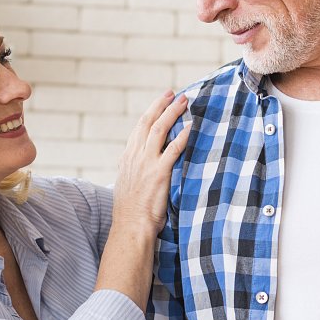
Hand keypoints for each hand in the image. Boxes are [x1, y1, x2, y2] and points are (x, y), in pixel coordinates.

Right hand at [112, 90, 190, 233]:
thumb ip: (135, 171)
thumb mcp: (128, 185)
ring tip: (184, 102)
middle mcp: (135, 156)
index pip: (139, 129)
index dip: (150, 113)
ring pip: (159, 130)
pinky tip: (191, 127)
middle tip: (173, 94)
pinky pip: (173, 149)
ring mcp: (146, 163)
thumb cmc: (131, 212)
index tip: (161, 102)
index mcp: (127, 158)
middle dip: (161, 106)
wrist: (130, 226)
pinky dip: (182, 136)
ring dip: (172, 113)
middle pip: (148, 123)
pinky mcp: (159, 173)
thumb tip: (142, 166)